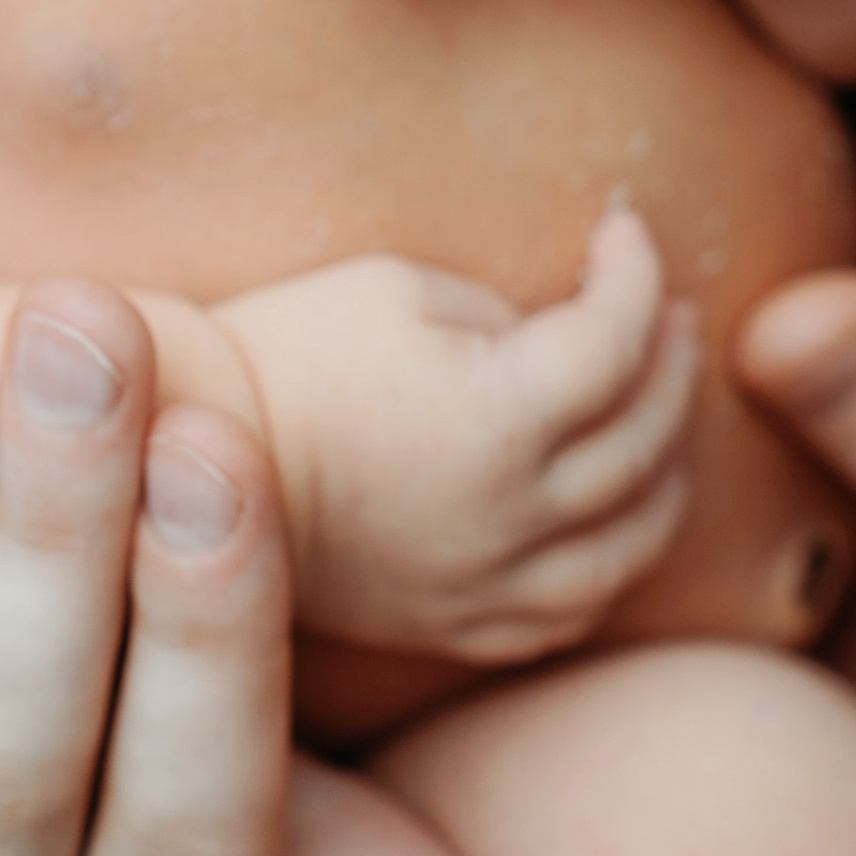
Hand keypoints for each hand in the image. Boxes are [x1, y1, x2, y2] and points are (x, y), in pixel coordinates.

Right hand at [217, 202, 698, 660]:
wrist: (186, 458)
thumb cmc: (289, 351)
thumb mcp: (401, 288)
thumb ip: (512, 315)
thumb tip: (575, 334)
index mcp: (501, 417)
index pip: (619, 340)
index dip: (636, 273)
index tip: (624, 230)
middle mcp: (512, 513)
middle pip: (648, 439)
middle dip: (669, 360)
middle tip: (667, 313)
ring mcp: (488, 582)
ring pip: (635, 542)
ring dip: (667, 469)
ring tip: (661, 414)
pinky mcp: (456, 625)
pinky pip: (572, 611)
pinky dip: (612, 558)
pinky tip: (610, 515)